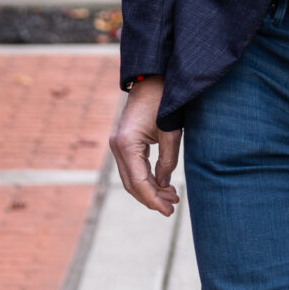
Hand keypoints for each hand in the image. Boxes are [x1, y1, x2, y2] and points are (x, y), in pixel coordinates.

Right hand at [107, 78, 182, 216]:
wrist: (152, 78)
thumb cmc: (164, 102)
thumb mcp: (171, 134)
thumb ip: (167, 162)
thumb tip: (164, 184)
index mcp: (126, 145)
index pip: (139, 182)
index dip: (153, 200)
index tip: (169, 211)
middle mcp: (117, 146)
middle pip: (132, 184)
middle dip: (151, 198)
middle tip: (171, 208)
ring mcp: (118, 144)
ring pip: (132, 177)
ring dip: (150, 189)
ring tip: (171, 198)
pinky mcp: (124, 142)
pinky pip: (133, 167)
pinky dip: (147, 177)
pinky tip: (163, 184)